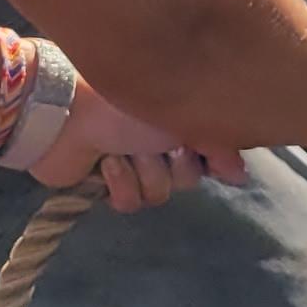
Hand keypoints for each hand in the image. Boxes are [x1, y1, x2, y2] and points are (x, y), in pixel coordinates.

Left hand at [30, 79, 244, 210]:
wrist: (65, 112)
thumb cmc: (123, 103)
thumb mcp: (181, 116)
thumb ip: (217, 144)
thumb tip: (241, 175)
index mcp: (174, 117)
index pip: (209, 153)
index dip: (208, 158)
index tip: (200, 150)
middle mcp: (157, 140)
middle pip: (188, 178)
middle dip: (172, 164)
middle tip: (156, 145)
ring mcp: (131, 162)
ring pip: (159, 193)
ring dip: (142, 173)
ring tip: (121, 151)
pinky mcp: (105, 183)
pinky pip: (130, 203)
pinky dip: (119, 184)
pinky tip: (105, 164)